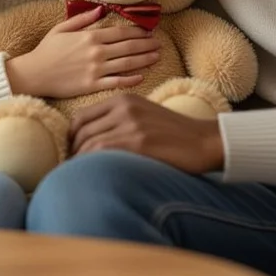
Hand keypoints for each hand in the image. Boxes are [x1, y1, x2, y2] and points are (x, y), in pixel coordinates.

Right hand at [5, 8, 159, 98]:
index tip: (149, 31)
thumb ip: (82, 19)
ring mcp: (95, 70)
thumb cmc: (46, 51)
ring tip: (157, 56)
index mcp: (90, 37)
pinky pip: (116, 82)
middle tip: (160, 43)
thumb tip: (100, 10)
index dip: (138, 31)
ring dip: (144, 59)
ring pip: (127, 63)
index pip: (121, 32)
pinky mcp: (92, 85)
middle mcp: (96, 52)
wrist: (33, 74)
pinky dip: (131, 79)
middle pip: (129, 46)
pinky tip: (142, 76)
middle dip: (146, 44)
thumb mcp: (62, 28)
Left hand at [70, 94, 224, 174]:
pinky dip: (90, 164)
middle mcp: (124, 107)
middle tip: (71, 169)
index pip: (81, 117)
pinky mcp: (139, 141)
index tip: (72, 153)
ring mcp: (131, 123)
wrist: (204, 140)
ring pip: (88, 143)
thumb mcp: (143, 116)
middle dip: (72, 152)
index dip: (71, 138)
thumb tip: (91, 141)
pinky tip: (91, 175)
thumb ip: (119, 121)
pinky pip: (101, 151)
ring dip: (78, 162)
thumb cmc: (174, 134)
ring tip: (78, 176)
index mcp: (123, 99)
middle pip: (81, 131)